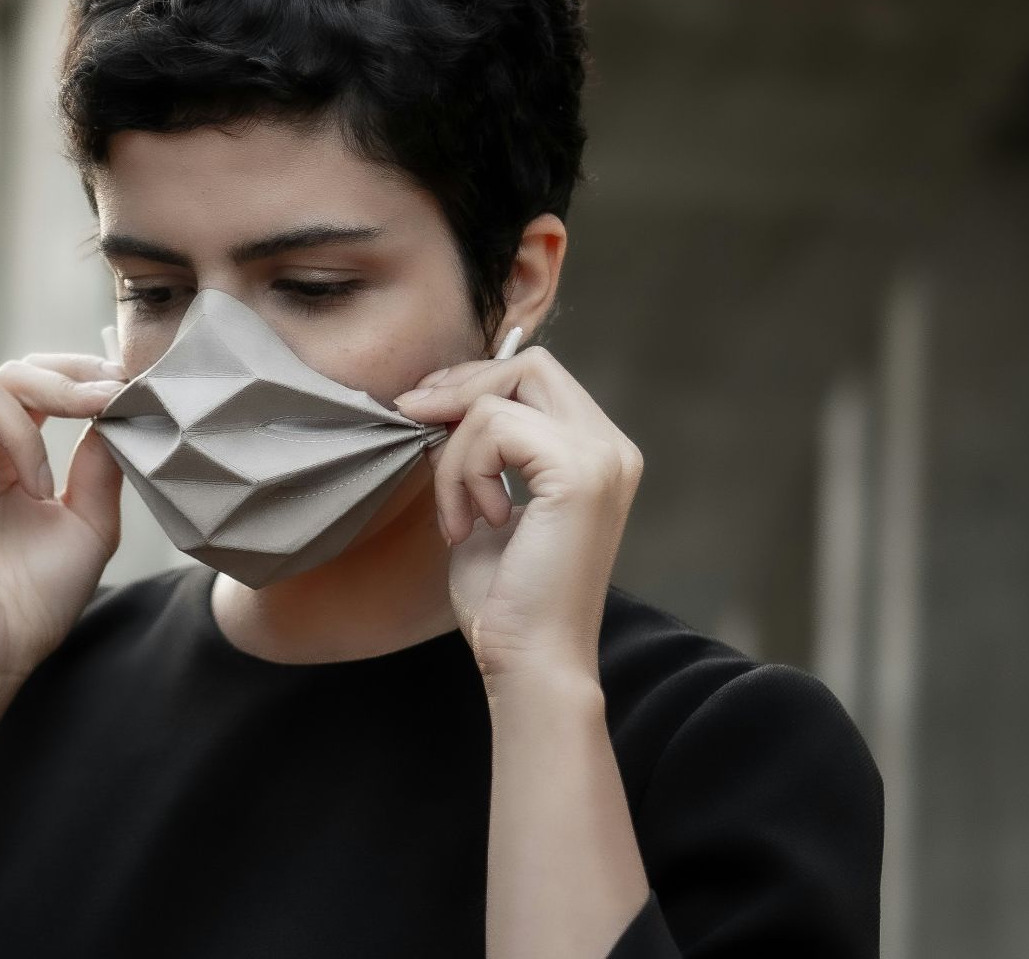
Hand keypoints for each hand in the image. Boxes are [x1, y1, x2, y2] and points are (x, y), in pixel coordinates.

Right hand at [0, 353, 129, 687]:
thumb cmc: (38, 600)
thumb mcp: (90, 525)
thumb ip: (100, 466)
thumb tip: (117, 408)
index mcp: (12, 456)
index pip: (38, 383)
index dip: (77, 372)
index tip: (123, 382)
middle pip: (9, 373)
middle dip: (61, 380)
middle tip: (102, 403)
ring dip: (20, 427)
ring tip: (39, 485)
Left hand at [392, 346, 642, 683]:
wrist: (530, 662)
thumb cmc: (506, 602)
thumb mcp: (487, 506)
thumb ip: (479, 452)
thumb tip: (433, 402)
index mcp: (598, 454)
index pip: (536, 375)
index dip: (473, 384)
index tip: (424, 415)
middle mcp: (612, 448)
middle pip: (529, 366)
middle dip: (460, 390)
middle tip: (416, 427)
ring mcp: (602, 457)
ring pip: (500, 397)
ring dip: (455, 455)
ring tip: (459, 518)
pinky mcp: (579, 472)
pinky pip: (494, 427)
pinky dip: (464, 471)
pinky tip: (473, 524)